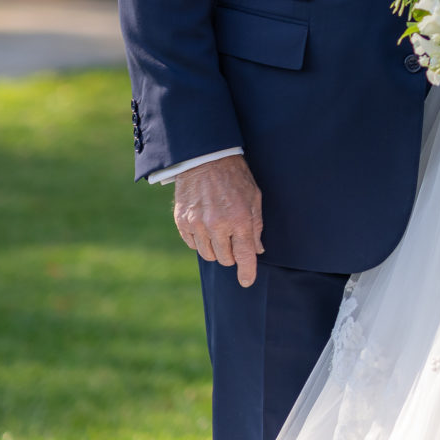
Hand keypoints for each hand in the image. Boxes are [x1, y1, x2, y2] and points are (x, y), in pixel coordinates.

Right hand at [172, 154, 263, 286]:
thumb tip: (257, 250)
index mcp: (239, 220)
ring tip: (220, 231)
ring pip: (208, 255)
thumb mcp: (254, 198)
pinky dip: (201, 241)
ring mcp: (197, 224)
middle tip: (234, 238)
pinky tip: (205, 226)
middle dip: (232, 254)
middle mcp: (217, 226)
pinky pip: (193, 244)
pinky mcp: (182, 222)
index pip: (244, 256)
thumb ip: (256, 226)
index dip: (247, 272)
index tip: (246, 282)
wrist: (205, 158)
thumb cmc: (235, 177)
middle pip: (225, 259)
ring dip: (216, 249)